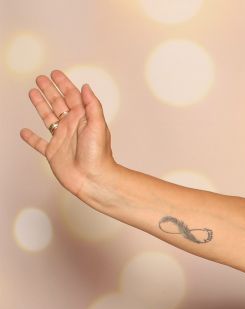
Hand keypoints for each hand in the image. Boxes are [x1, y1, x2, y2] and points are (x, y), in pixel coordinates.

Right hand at [20, 70, 115, 197]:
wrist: (93, 179)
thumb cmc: (99, 155)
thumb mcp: (98, 125)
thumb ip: (92, 105)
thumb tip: (86, 86)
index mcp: (83, 119)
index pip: (72, 96)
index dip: (63, 84)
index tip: (55, 73)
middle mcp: (71, 127)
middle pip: (58, 103)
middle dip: (49, 90)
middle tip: (40, 78)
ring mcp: (61, 139)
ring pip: (47, 117)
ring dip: (40, 105)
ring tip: (32, 92)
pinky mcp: (53, 153)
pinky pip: (39, 143)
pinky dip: (31, 138)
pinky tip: (24, 132)